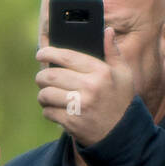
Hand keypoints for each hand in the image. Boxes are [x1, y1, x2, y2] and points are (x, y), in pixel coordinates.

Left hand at [35, 27, 133, 145]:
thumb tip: (107, 30)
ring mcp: (80, 106)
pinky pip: (48, 112)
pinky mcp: (72, 122)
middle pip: (51, 75)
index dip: (49, 53)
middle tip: (42, 78)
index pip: (67, 57)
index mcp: (101, 72)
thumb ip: (113, 52)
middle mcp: (90, 87)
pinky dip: (48, 111)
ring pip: (45, 94)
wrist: (123, 134)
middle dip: (41, 77)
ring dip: (43, 95)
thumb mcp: (123, 74)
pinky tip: (56, 110)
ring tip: (48, 95)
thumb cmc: (121, 100)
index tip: (41, 53)